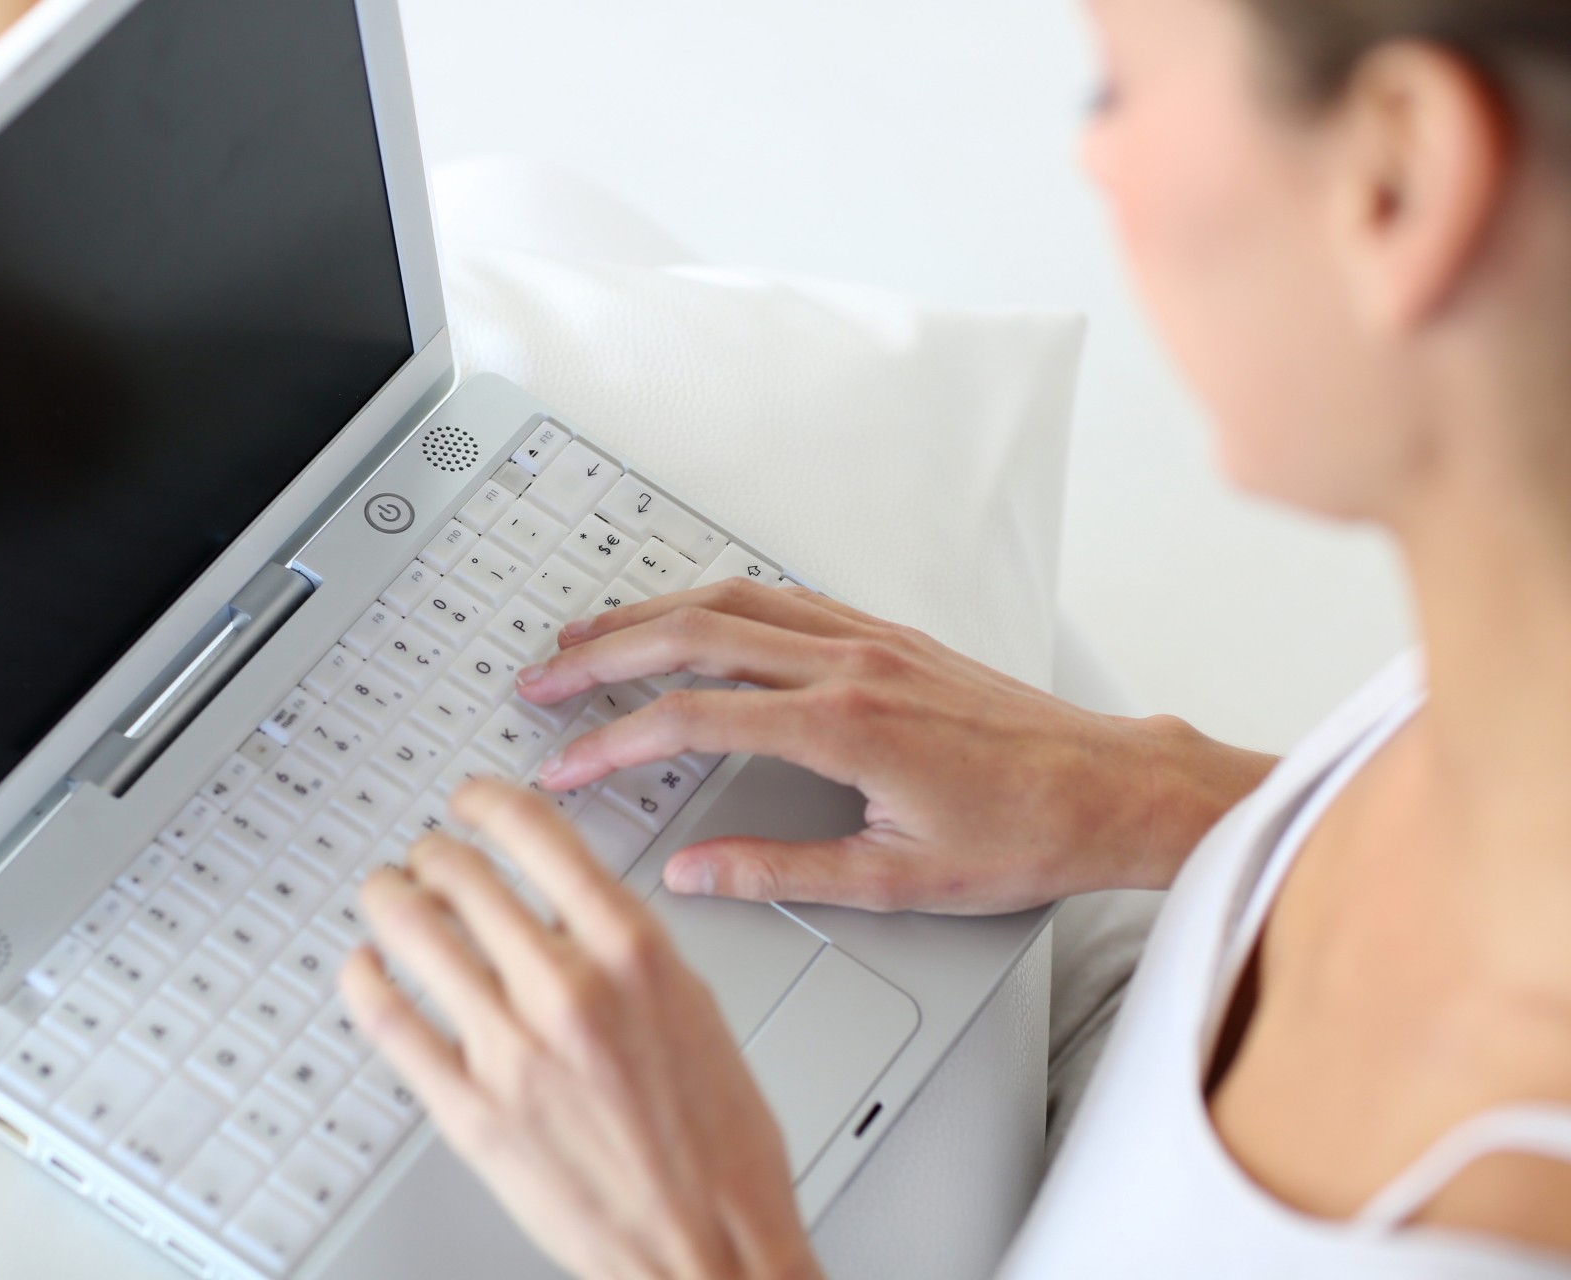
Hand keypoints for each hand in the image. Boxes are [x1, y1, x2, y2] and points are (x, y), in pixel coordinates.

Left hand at [340, 779, 822, 1279]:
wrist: (710, 1247)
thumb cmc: (719, 1145)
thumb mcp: (695, 1009)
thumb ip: (626, 951)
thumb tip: (570, 908)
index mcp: (633, 951)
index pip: (537, 835)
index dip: (487, 802)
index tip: (470, 801)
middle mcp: (567, 989)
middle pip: (463, 876)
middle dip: (433, 853)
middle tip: (425, 854)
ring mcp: (511, 1051)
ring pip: (413, 934)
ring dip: (389, 898)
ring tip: (384, 893)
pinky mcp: (469, 1112)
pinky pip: (390, 1023)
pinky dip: (364, 980)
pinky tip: (364, 966)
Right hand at [516, 580, 1274, 913]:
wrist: (1111, 788)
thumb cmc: (1024, 834)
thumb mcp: (896, 879)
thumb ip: (780, 870)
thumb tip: (695, 872)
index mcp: (842, 726)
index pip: (692, 719)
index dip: (613, 740)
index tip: (567, 763)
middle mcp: (848, 664)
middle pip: (694, 633)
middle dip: (605, 653)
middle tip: (543, 678)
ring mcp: (869, 639)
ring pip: (733, 600)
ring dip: (652, 612)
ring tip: (593, 636)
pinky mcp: (889, 635)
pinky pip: (781, 596)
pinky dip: (717, 600)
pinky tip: (694, 613)